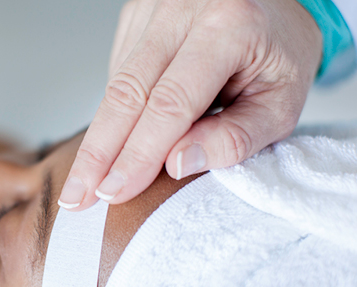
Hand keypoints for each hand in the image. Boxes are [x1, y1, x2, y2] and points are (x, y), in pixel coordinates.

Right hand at [58, 0, 321, 209]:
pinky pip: (117, 74)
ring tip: (86, 179)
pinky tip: (119, 137)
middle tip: (76, 197)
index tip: (114, 192)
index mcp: (229, 25)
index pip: (172, 103)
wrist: (271, 5)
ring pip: (115, 85)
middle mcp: (183, 8)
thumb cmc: (279, 56)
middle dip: (98, 152)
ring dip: (101, 139)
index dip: (139, 153)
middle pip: (126, 91)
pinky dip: (116, 114)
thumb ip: (236, 137)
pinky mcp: (135, 18)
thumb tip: (178, 164)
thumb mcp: (280, 103)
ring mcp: (153, 9)